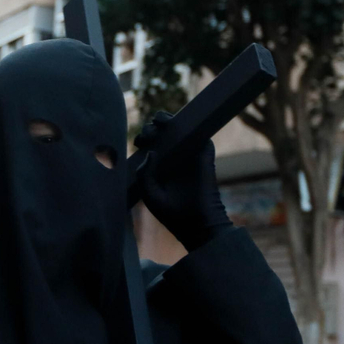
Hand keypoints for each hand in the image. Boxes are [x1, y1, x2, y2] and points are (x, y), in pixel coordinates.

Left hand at [133, 113, 229, 249]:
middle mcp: (173, 158)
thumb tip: (151, 152)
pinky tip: (176, 123)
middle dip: (150, 129)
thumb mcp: (149, 194)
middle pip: (160, 134)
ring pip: (177, 128)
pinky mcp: (204, 153)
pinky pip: (199, 132)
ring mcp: (189, 154)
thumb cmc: (171, 213)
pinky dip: (189, 122)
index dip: (142, 139)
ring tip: (159, 122)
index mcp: (159, 167)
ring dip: (166, 120)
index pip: (148, 146)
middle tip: (148, 135)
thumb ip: (143, 174)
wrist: (196, 223)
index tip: (139, 142)